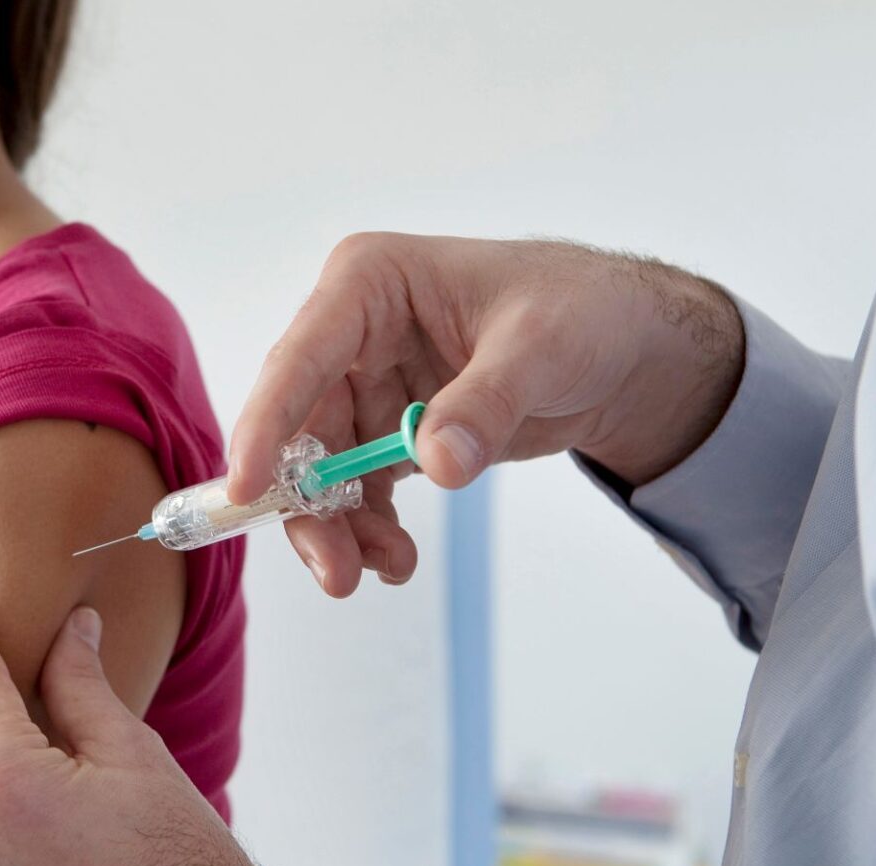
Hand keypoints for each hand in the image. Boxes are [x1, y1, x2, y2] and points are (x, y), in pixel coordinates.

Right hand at [230, 233, 744, 595]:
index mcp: (369, 283)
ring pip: (322, 469)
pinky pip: (358, 488)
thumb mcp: (542, 349)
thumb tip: (436, 462)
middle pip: (301, 427)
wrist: (627, 348)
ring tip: (387, 569)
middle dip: (311, 505)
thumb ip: (485, 403)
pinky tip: (395, 558)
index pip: (300, 356)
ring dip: (342, 528)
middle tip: (336, 572)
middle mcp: (352, 332)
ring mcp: (367, 383)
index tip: (248, 488)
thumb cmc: (583, 314)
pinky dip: (369, 529)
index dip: (268, 422)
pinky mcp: (388, 427)